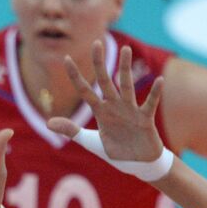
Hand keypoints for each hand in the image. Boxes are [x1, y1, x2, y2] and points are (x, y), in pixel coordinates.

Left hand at [47, 41, 164, 161]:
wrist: (137, 164)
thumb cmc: (115, 151)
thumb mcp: (89, 141)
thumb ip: (71, 131)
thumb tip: (48, 123)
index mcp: (100, 111)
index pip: (84, 91)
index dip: (75, 76)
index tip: (66, 58)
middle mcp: (114, 106)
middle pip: (105, 81)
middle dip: (100, 63)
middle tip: (96, 43)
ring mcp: (130, 110)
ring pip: (126, 86)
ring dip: (126, 68)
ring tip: (126, 50)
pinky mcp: (145, 119)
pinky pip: (150, 103)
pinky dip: (155, 93)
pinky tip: (159, 80)